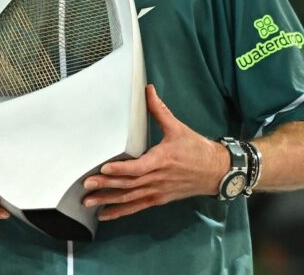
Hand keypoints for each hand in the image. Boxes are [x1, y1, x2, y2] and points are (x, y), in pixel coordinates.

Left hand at [81, 85, 226, 220]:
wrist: (216, 172)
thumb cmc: (196, 149)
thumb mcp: (178, 128)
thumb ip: (159, 110)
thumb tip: (148, 89)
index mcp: (162, 160)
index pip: (138, 167)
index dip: (121, 169)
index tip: (104, 169)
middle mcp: (157, 178)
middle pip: (129, 184)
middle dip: (107, 185)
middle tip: (87, 185)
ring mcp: (157, 191)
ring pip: (130, 198)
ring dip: (108, 201)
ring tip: (88, 202)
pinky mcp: (158, 199)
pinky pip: (137, 207)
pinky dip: (120, 212)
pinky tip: (104, 215)